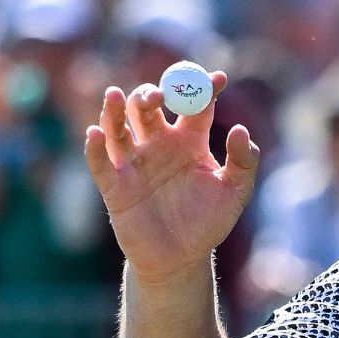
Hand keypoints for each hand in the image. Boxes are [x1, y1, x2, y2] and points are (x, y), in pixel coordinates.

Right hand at [83, 74, 261, 284]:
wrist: (181, 259)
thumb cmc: (208, 221)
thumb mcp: (235, 192)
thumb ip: (244, 162)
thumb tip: (240, 129)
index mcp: (190, 140)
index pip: (195, 105)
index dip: (204, 88)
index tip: (218, 78)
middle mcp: (159, 144)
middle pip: (148, 108)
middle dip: (150, 96)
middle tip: (159, 95)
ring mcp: (134, 162)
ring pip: (119, 127)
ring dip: (114, 110)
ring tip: (115, 96)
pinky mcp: (114, 185)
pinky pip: (100, 162)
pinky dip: (94, 148)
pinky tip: (96, 133)